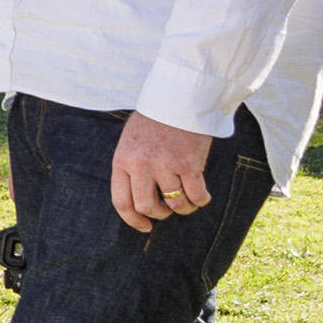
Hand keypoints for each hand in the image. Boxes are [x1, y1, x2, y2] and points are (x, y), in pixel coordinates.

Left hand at [109, 113, 216, 233]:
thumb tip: (139, 198)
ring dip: (182, 208)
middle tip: (167, 210)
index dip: (133, 220)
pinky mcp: (189, 164)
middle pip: (147, 206)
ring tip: (187, 201)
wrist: (179, 96)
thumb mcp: (131, 141)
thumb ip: (132, 167)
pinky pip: (196, 195)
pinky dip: (200, 200)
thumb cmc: (155, 118)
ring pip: (174, 204)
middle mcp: (142, 166)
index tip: (144, 226)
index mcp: (123, 161)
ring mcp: (166, 166)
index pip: (122, 201)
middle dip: (159, 214)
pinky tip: (201, 197)